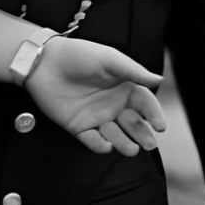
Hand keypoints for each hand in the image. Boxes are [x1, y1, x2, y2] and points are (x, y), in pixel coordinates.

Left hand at [25, 37, 165, 155]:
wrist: (44, 61)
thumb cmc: (77, 55)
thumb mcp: (107, 58)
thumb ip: (132, 70)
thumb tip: (158, 79)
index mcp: (124, 88)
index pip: (145, 104)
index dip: (154, 115)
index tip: (160, 126)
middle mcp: (113, 105)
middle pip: (134, 125)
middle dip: (143, 135)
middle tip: (149, 144)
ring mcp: (96, 117)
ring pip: (115, 136)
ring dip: (123, 143)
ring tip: (131, 148)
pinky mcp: (78, 126)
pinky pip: (92, 140)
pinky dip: (99, 145)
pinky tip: (105, 144)